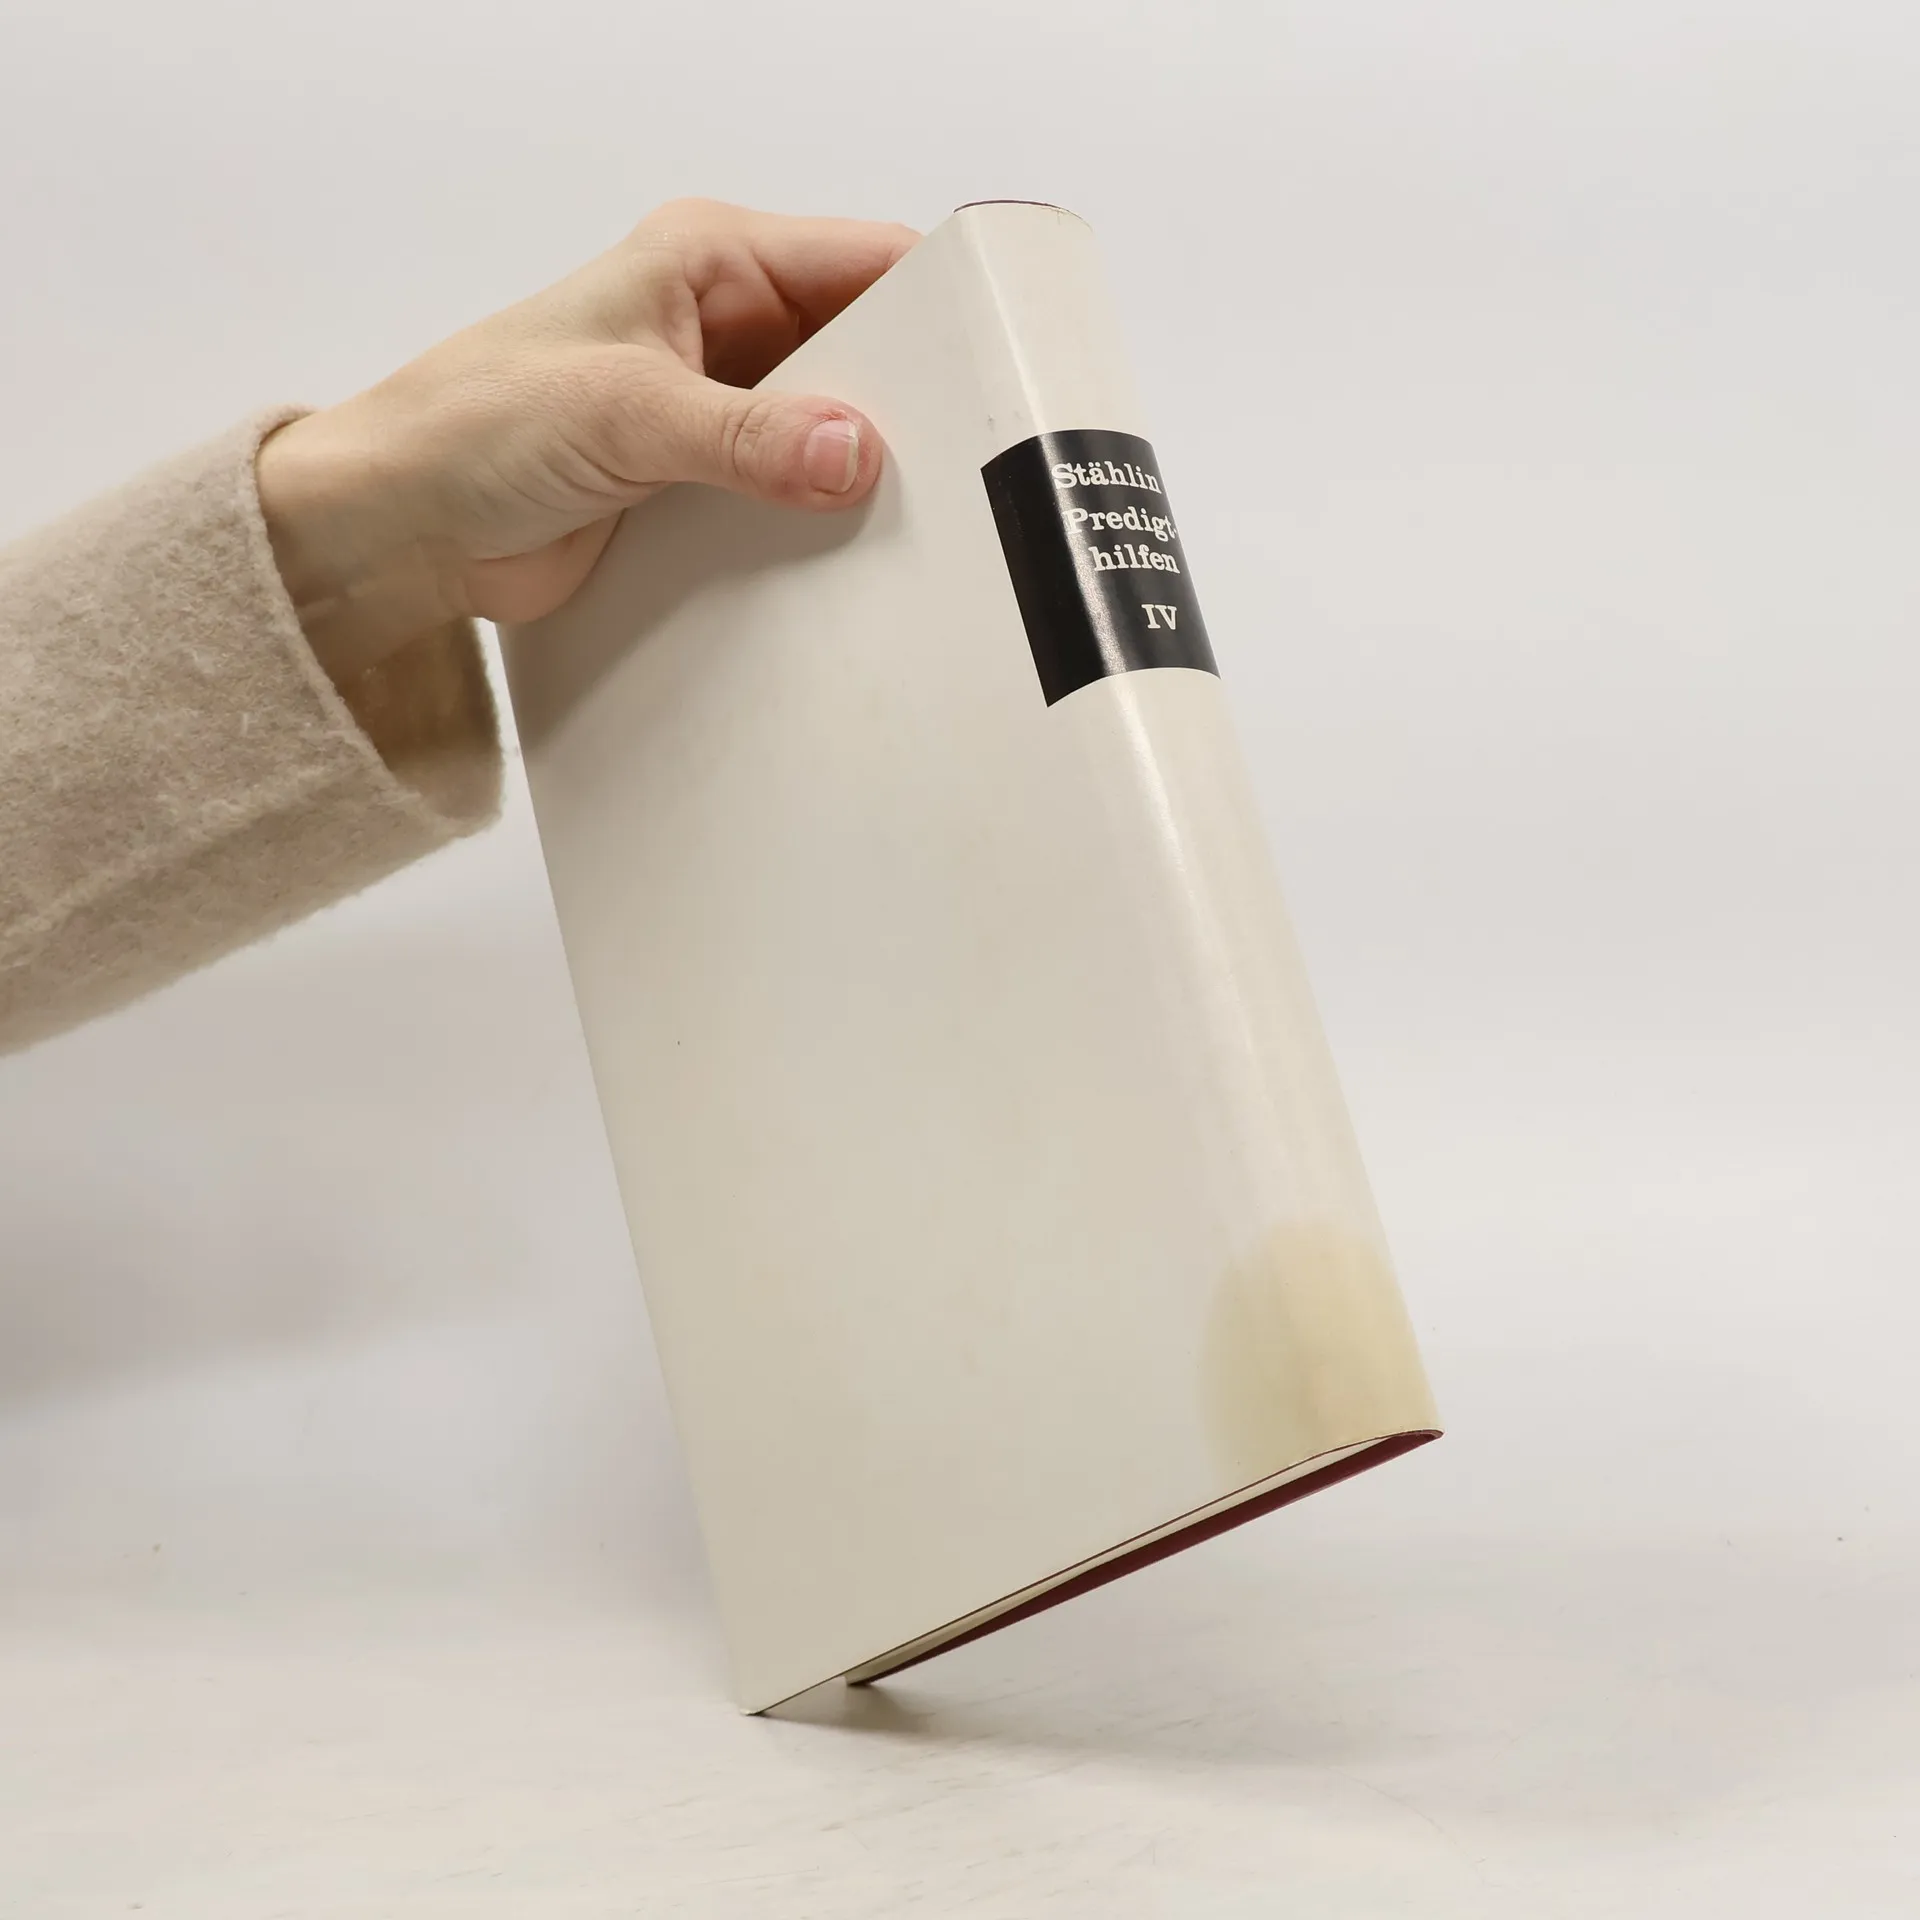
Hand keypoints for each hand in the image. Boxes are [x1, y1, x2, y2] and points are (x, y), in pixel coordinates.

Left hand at [257, 199, 918, 681]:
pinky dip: (826, 530)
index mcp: (709, 262)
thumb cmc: (474, 426)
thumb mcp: (622, 411)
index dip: (940, 303)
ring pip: (835, 435)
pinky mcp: (707, 489)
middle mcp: (726, 329)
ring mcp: (721, 414)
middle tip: (980, 472)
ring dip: (870, 479)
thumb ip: (744, 434)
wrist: (401, 530)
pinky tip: (866, 566)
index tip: (1005, 366)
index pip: (864, 262)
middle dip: (916, 404)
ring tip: (941, 529)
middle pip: (865, 353)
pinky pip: (794, 501)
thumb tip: (857, 450)